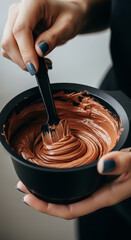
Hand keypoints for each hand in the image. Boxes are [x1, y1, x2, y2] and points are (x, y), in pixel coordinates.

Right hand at [1, 0, 86, 73]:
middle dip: (23, 59)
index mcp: (32, 4)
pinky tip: (36, 59)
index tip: (34, 67)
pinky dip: (22, 59)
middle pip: (9, 40)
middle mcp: (19, 11)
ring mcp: (14, 21)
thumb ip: (53, 38)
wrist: (67, 15)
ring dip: (22, 60)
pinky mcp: (13, 32)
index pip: (21, 30)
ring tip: (42, 63)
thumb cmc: (69, 16)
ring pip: (8, 47)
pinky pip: (11, 50)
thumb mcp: (67, 27)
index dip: (26, 52)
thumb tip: (39, 51)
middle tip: (39, 69)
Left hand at [16, 148, 130, 218]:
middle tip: (24, 188)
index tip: (30, 199)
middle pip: (64, 204)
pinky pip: (74, 183)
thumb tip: (101, 165)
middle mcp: (96, 193)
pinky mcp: (96, 176)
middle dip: (42, 199)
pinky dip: (60, 179)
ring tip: (33, 181)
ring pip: (68, 193)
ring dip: (49, 189)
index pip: (70, 210)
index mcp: (102, 197)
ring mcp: (95, 185)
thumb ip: (120, 164)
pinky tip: (56, 172)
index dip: (48, 208)